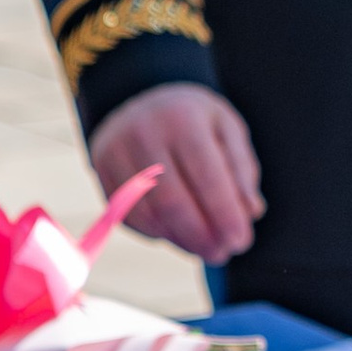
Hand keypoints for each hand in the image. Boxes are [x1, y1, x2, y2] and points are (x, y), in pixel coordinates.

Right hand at [88, 85, 263, 263]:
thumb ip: (241, 170)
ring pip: (149, 214)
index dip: (225, 215)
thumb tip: (251, 212)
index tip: (241, 242)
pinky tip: (178, 237)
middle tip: (223, 254)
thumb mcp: (226, 128)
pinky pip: (128, 215)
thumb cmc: (194, 117)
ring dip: (180, 240)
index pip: (207, 177)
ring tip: (206, 250)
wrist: (142, 96)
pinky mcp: (101, 170)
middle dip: (202, 236)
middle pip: (173, 202)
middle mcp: (143, 133)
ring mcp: (116, 152)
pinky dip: (157, 233)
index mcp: (183, 118)